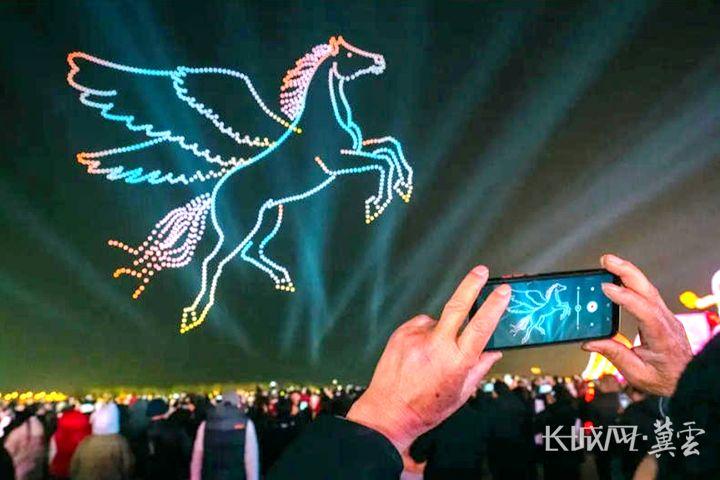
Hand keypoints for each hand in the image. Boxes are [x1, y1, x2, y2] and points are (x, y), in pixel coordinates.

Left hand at [346, 265, 509, 452]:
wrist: (388, 411)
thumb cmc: (426, 407)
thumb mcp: (461, 393)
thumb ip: (479, 369)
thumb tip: (494, 351)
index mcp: (457, 362)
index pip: (481, 327)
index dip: (494, 306)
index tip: (503, 291)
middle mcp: (437, 346)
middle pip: (457, 306)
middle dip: (471, 285)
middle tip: (481, 271)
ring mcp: (416, 338)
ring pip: (438, 322)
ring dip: (441, 331)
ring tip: (431, 356)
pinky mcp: (401, 333)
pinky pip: (421, 326)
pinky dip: (425, 334)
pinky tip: (419, 352)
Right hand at [582, 254, 691, 395]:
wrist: (688, 380)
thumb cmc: (665, 379)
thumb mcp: (637, 373)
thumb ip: (613, 354)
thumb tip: (590, 342)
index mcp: (662, 337)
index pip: (644, 310)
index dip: (624, 297)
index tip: (606, 288)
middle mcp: (667, 322)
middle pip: (648, 290)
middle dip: (626, 271)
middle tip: (606, 260)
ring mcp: (666, 316)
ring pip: (648, 288)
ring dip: (628, 272)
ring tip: (609, 263)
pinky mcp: (661, 315)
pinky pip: (647, 293)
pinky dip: (632, 281)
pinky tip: (620, 276)